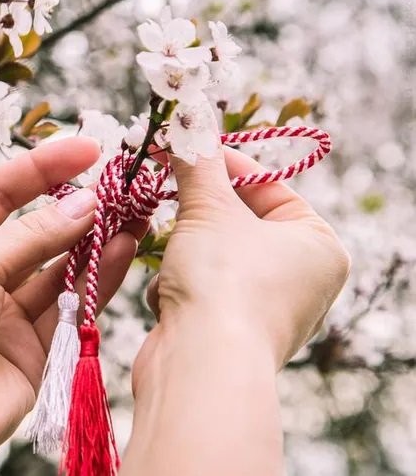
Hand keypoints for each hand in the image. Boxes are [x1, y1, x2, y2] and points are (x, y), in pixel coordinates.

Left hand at [0, 136, 146, 472]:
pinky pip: (72, 306)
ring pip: (59, 267)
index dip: (38, 170)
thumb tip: (83, 203)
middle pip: (34, 230)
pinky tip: (122, 248)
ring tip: (134, 211)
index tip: (84, 151)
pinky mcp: (34, 349)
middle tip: (119, 183)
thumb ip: (33, 235)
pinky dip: (97, 277)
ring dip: (95, 239)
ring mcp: (6, 314)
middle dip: (74, 205)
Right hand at [121, 147, 349, 475]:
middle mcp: (302, 280)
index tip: (184, 148)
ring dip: (182, 252)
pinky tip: (172, 302)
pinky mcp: (228, 335)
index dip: (223, 164)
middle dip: (196, 212)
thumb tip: (188, 116)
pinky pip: (199, 291)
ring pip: (211, 256)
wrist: (201, 367)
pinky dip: (179, 289)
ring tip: (174, 258)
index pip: (269, 186)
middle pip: (237, 222)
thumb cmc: (223, 283)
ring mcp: (266, 311)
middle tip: (164, 186)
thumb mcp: (208, 208)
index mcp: (319, 245)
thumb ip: (198, 162)